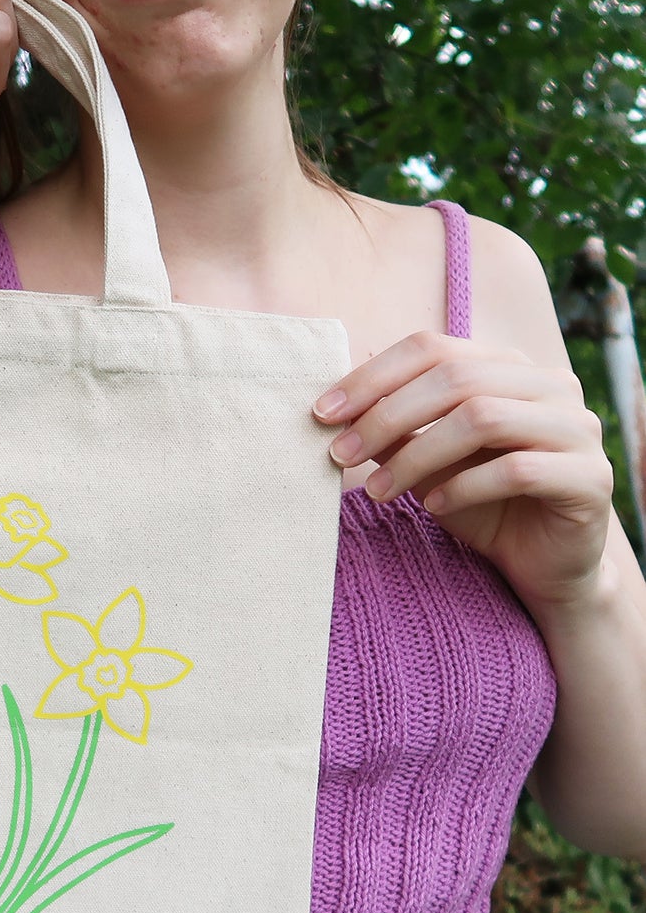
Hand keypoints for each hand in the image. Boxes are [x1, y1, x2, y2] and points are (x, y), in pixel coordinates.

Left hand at [312, 329, 615, 612]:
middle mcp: (549, 385)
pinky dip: (464, 487)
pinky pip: (516, 469)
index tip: (322, 413)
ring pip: (483, 418)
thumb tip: (337, 401)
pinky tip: (434, 507)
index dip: (372, 377)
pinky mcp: (590, 477)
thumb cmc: (478, 504)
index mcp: (507, 367)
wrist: (541, 564)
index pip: (433, 347)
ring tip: (378, 491)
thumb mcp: (424, 462)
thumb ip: (394, 428)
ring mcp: (577, 427)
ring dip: (417, 455)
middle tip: (339, 454)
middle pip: (455, 378)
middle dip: (386, 416)